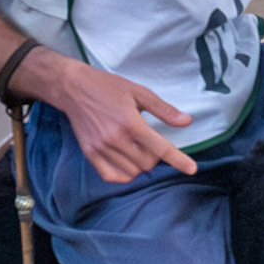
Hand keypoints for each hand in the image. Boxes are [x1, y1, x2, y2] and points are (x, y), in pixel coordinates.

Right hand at [40, 57, 198, 182]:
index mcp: (130, 122)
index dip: (178, 160)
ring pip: (132, 172)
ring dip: (140, 165)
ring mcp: (101, 148)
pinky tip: (126, 160)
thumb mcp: (138, 92)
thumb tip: (186, 121)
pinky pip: (113, 176)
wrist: (72, 88)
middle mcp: (115, 139)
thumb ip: (164, 109)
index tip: (191, 169)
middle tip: (148, 141)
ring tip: (135, 148)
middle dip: (154, 156)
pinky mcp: (90, 154)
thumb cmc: (106, 87)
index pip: (160, 148)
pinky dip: (124, 174)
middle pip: (147, 164)